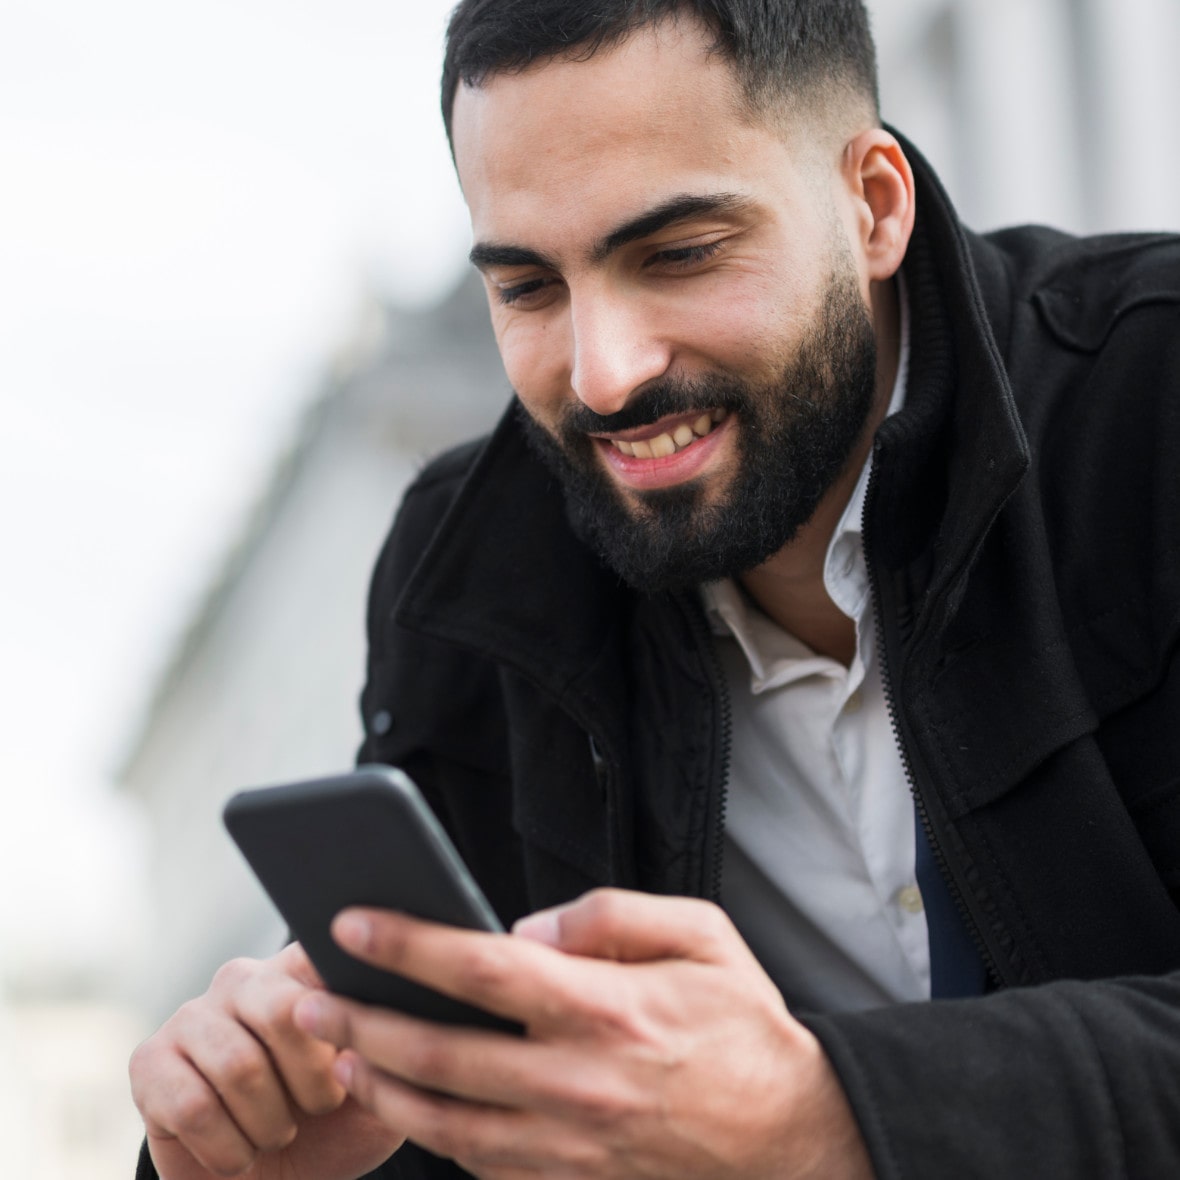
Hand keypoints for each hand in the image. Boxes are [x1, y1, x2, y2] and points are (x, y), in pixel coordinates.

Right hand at [128, 942, 402, 1178]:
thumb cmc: (337, 1129)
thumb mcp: (384, 1087)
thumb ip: (395, 1042)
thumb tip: (394, 1006)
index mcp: (304, 969)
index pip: (325, 956)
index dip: (346, 1011)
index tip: (356, 1049)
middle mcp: (246, 978)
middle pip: (283, 1011)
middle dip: (312, 1081)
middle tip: (319, 1110)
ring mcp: (193, 1015)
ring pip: (238, 1066)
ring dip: (270, 1124)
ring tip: (280, 1133)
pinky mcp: (149, 1062)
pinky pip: (192, 1106)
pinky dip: (228, 1149)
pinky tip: (240, 1152)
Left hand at [295, 889, 873, 1178]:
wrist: (789, 1136)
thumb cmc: (743, 1026)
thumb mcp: (703, 936)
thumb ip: (613, 916)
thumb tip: (528, 927)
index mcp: (607, 1008)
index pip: (484, 969)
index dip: (409, 942)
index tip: (352, 921)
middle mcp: (577, 1080)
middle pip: (441, 1053)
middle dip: (359, 1020)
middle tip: (302, 994)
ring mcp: (569, 1142)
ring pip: (444, 1120)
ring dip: (377, 1084)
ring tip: (329, 1051)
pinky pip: (479, 1160)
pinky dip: (427, 1131)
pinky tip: (399, 1099)